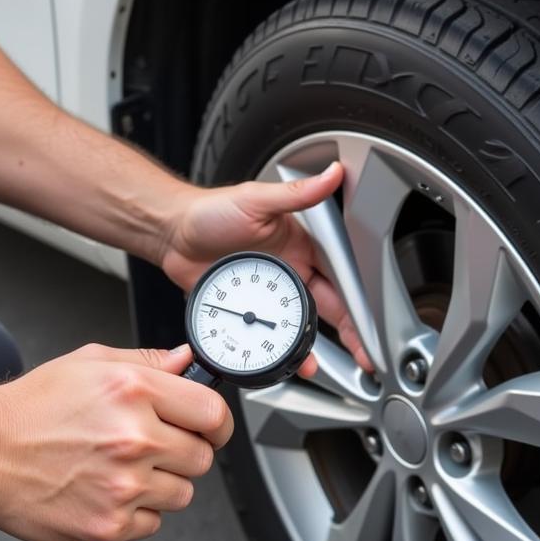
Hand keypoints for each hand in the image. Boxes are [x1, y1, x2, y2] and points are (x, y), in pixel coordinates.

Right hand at [0, 344, 231, 540]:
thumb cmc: (29, 410)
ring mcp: (123, 484)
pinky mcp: (110, 523)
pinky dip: (134, 514)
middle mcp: (133, 437)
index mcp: (134, 391)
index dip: (215, 424)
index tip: (209, 429)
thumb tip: (186, 362)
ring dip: (158, 486)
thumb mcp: (89, 364)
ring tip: (118, 470)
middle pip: (202, 458)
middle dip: (181, 454)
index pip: (213, 414)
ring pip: (181, 494)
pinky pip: (152, 524)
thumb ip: (147, 362)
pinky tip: (104, 492)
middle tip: (148, 449)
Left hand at [159, 161, 372, 372]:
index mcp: (300, 247)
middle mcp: (287, 273)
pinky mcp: (244, 311)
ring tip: (313, 366)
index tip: (368, 322)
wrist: (171, 233)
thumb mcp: (256, 200)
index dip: (357, 302)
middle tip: (362, 356)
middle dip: (348, 334)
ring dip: (309, 347)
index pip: (339, 278)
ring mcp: (265, 295)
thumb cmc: (210, 211)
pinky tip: (281, 364)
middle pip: (327, 308)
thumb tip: (331, 175)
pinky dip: (275, 351)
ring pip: (297, 326)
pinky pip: (265, 335)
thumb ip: (296, 195)